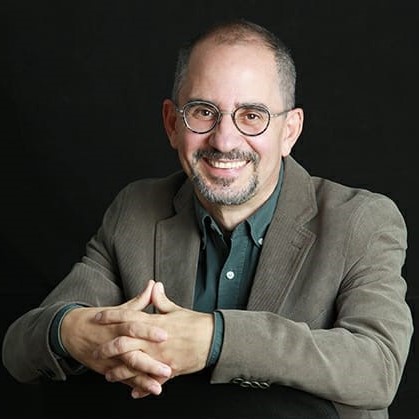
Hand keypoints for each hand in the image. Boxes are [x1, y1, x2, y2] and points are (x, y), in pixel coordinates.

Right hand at [60, 280, 171, 394]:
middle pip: (132, 353)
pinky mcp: (106, 369)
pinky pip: (121, 379)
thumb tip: (154, 284)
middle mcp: (113, 342)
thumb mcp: (118, 309)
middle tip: (168, 367)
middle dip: (149, 362)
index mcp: (118, 324)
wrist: (70, 331)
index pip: (134, 326)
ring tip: (159, 386)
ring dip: (143, 379)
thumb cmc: (99, 319)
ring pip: (127, 370)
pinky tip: (147, 391)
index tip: (166, 334)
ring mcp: (109, 358)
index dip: (149, 331)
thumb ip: (139, 300)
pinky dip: (133, 386)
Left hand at [94, 282, 213, 396]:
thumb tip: (153, 286)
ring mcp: (159, 357)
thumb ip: (160, 300)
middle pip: (123, 344)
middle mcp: (153, 341)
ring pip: (133, 366)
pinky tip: (134, 392)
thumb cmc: (195, 323)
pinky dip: (142, 387)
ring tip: (109, 375)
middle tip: (96, 351)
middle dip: (107, 348)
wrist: (213, 339)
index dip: (111, 316)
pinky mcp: (168, 370)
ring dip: (119, 372)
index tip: (98, 316)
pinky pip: (152, 381)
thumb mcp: (176, 310)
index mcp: (154, 323)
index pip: (127, 317)